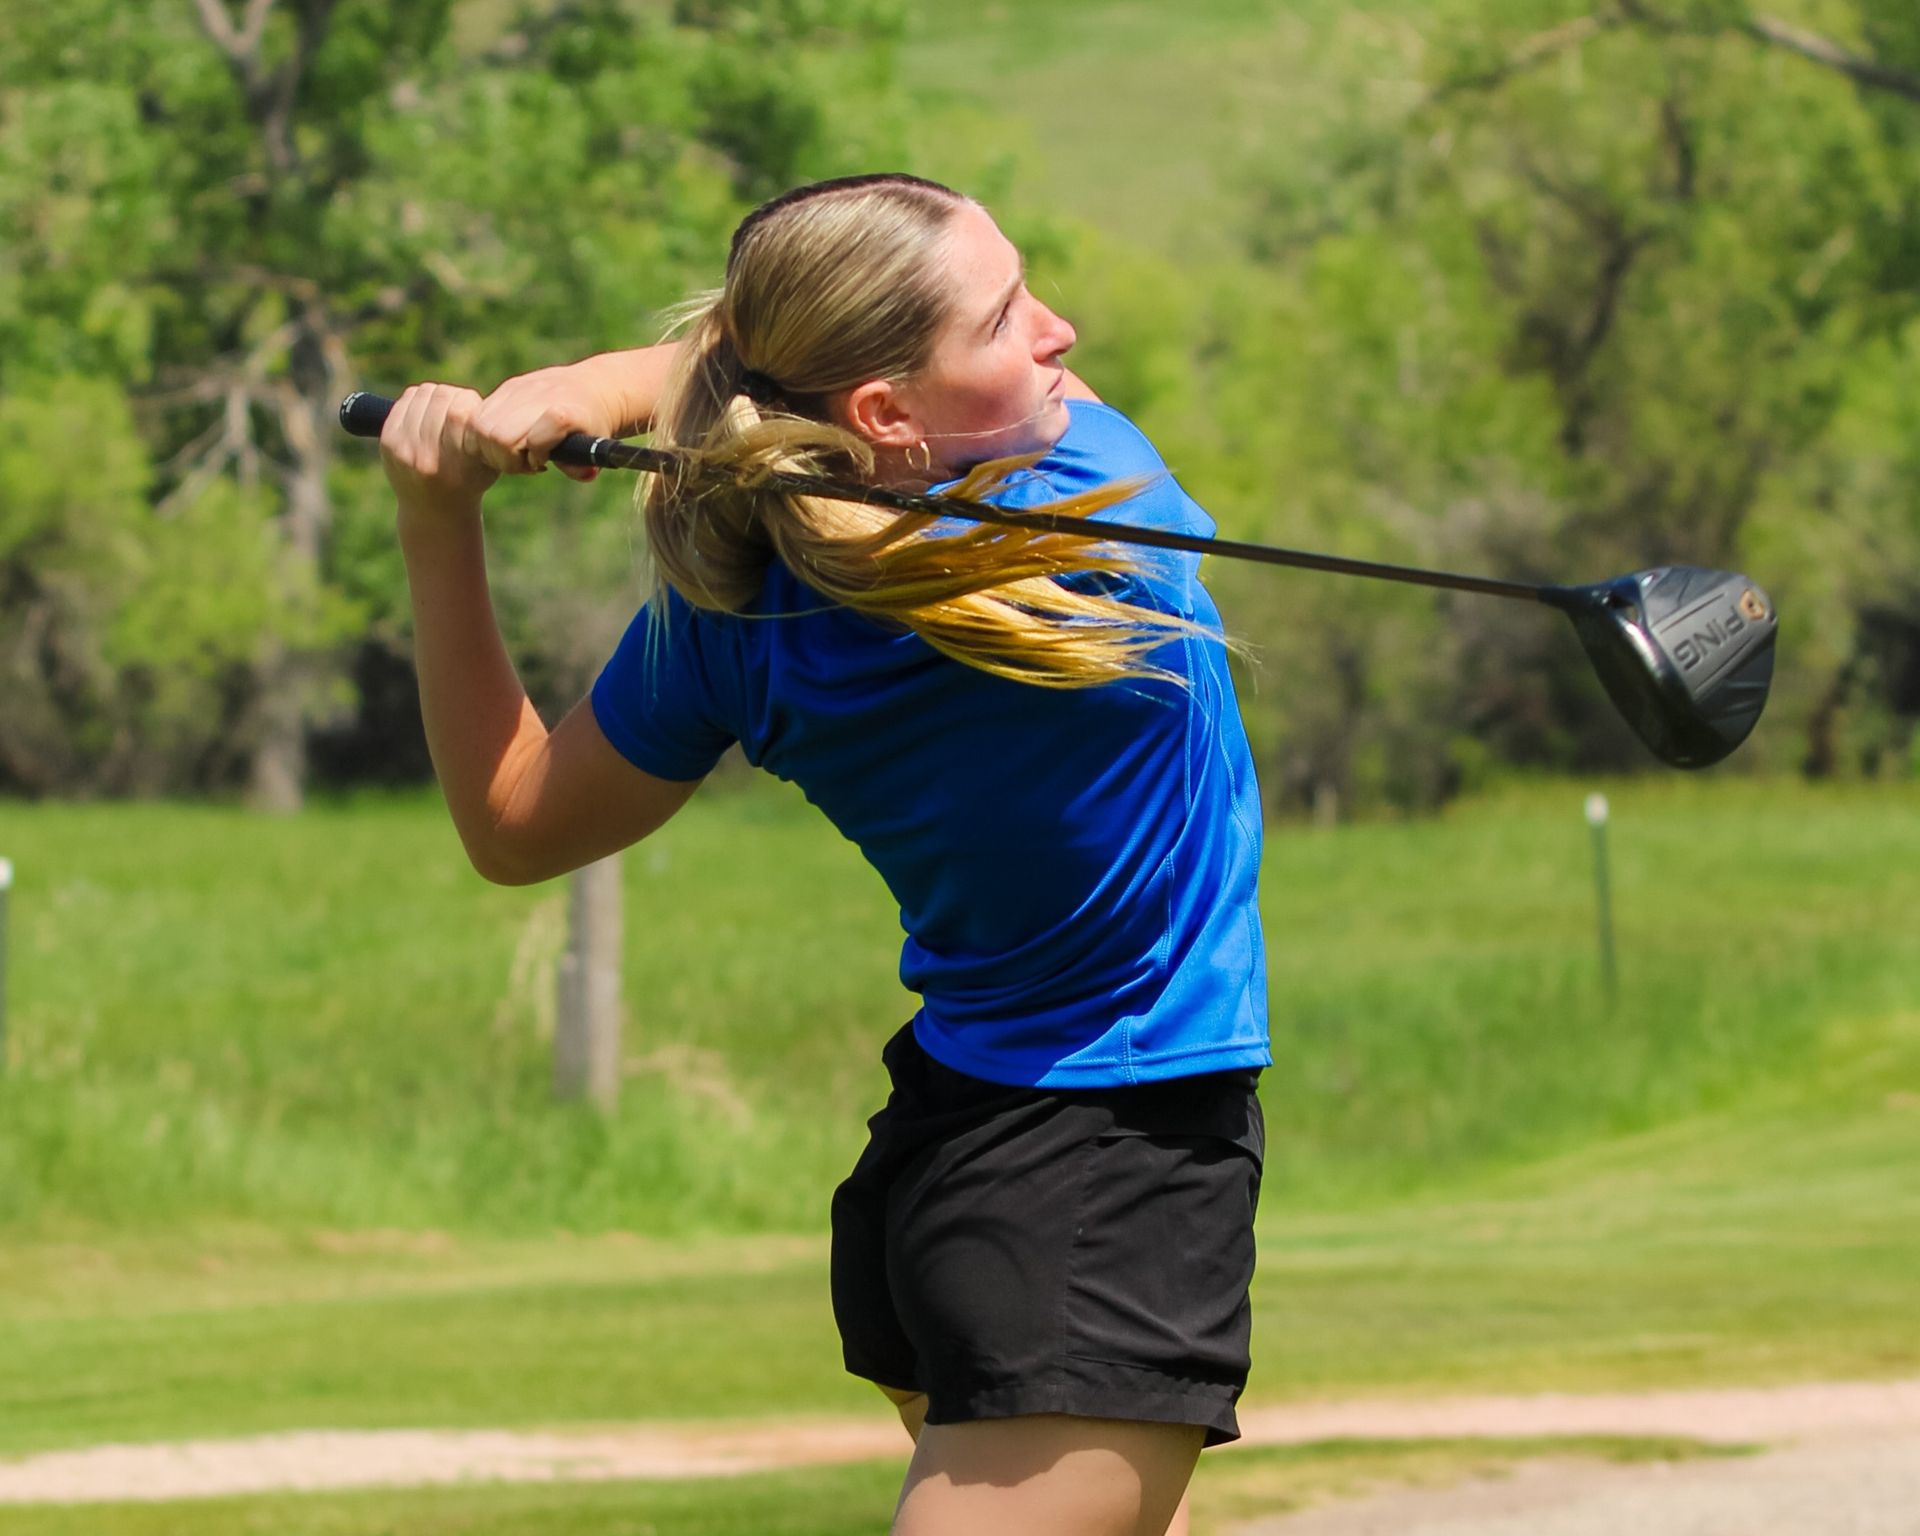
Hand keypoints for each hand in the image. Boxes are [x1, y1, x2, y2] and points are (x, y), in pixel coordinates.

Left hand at [379, 383, 499, 511]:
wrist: (434, 511)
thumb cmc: (471, 483)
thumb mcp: (490, 466)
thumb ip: (489, 437)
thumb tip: (489, 404)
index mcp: (454, 467)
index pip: (460, 411)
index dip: (472, 403)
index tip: (477, 411)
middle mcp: (425, 457)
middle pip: (442, 396)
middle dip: (457, 396)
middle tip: (463, 407)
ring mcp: (402, 448)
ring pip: (423, 393)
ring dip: (438, 396)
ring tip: (446, 410)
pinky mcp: (388, 440)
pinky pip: (406, 399)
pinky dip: (420, 399)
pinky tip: (429, 412)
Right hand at [470, 361, 625, 482]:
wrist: (593, 388)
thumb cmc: (593, 425)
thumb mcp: (596, 450)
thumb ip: (582, 467)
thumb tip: (584, 474)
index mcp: (566, 412)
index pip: (534, 439)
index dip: (534, 456)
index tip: (543, 462)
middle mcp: (540, 395)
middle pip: (497, 436)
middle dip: (506, 459)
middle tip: (524, 461)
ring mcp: (520, 388)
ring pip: (481, 426)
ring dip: (493, 448)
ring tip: (515, 451)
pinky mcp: (508, 387)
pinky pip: (479, 416)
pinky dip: (487, 435)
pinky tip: (508, 439)